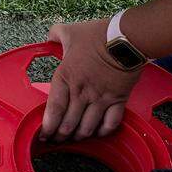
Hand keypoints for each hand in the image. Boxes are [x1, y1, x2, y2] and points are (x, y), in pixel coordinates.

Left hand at [39, 18, 142, 141]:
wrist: (127, 38)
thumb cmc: (98, 35)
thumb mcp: (71, 32)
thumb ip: (56, 34)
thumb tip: (49, 36)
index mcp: (65, 77)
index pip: (53, 110)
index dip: (48, 127)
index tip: (44, 134)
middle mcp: (81, 92)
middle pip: (68, 124)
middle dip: (61, 136)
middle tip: (57, 140)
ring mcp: (100, 98)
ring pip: (87, 127)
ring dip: (80, 136)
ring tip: (75, 138)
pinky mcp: (118, 100)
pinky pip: (110, 123)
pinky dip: (103, 131)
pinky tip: (98, 132)